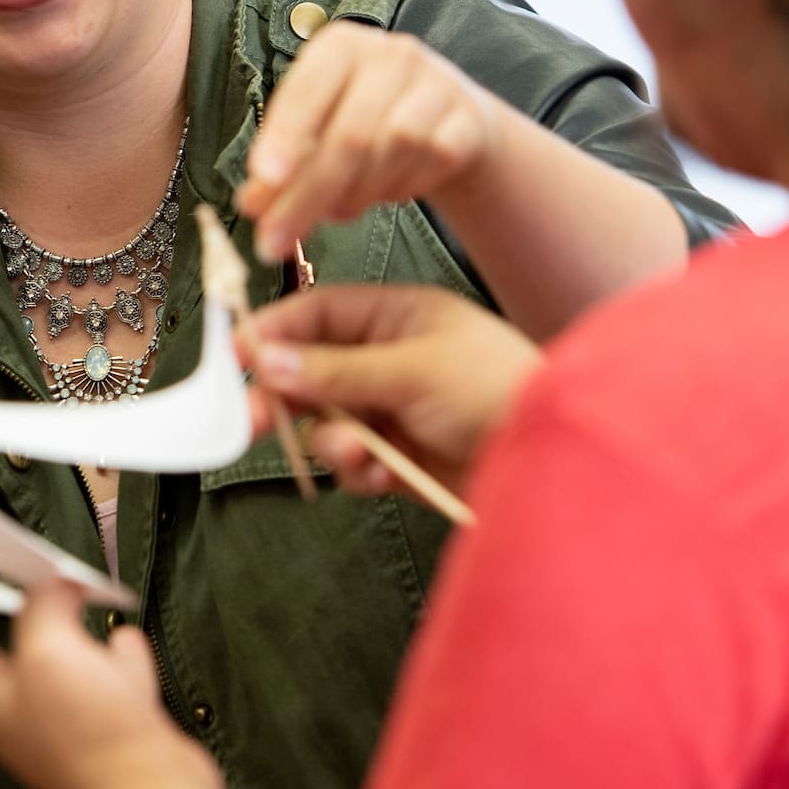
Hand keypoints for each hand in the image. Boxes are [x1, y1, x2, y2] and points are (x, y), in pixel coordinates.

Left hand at [0, 558, 216, 788]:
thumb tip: (56, 588)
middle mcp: (14, 706)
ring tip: (54, 587)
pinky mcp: (104, 722)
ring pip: (47, 654)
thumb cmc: (89, 741)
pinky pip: (102, 674)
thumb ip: (45, 608)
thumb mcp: (51, 652)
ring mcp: (60, 716)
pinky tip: (122, 644)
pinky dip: (111, 656)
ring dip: (49, 621)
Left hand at [238, 22, 503, 261]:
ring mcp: (437, 84)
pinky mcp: (469, 120)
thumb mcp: (316, 132)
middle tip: (276, 242)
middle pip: (350, 134)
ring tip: (337, 211)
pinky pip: (433, 162)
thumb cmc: (366, 119)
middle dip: (309, 195)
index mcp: (341, 46)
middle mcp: (391, 54)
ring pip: (395, 148)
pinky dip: (401, 189)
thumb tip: (252, 206)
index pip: (306, 91)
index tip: (263, 182)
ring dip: (357, 194)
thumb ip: (281, 167)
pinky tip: (385, 194)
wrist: (449, 116)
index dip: (284, 138)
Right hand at [243, 285, 539, 492]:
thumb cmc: (497, 389)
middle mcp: (391, 360)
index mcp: (398, 317)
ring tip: (354, 453)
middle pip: (312, 372)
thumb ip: (337, 371)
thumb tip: (268, 361)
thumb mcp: (413, 369)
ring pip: (328, 423)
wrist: (555, 461)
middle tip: (252, 421)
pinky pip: (354, 464)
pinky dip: (358, 471)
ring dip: (330, 440)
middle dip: (284, 397)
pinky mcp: (403, 460)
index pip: (319, 314)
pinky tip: (381, 474)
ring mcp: (396, 411)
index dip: (274, 333)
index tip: (234, 357)